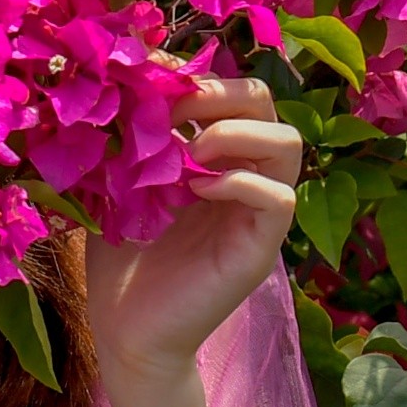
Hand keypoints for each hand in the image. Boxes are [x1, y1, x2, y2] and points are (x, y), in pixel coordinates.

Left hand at [77, 76, 304, 397]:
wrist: (125, 328)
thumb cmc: (119, 256)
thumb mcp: (118, 182)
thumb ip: (131, 136)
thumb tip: (128, 78)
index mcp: (214, 155)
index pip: (232, 90)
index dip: (196, 78)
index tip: (151, 84)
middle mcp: (242, 176)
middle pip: (268, 105)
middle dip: (222, 93)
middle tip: (175, 113)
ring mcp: (256, 212)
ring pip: (288, 144)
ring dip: (237, 132)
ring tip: (192, 152)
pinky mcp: (260, 248)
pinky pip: (279, 199)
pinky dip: (240, 182)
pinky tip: (197, 189)